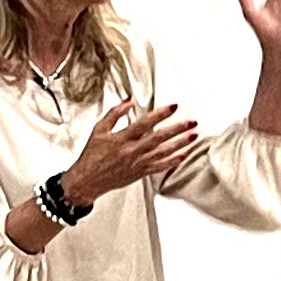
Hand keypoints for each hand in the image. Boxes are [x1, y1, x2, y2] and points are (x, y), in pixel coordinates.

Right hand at [62, 101, 198, 205]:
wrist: (87, 181)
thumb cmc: (91, 155)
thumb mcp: (99, 130)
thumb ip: (115, 114)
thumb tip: (128, 100)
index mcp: (121, 139)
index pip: (144, 124)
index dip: (160, 114)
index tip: (173, 106)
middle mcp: (132, 151)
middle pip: (159, 138)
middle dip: (177, 129)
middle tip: (192, 122)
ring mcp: (138, 163)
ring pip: (163, 153)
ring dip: (180, 144)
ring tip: (194, 136)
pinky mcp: (140, 173)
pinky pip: (160, 167)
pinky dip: (173, 162)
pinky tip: (184, 155)